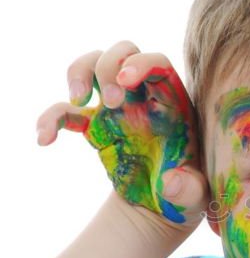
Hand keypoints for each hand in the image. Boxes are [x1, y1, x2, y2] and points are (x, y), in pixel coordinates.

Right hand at [36, 41, 206, 227]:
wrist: (161, 204)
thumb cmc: (188, 193)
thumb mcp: (197, 195)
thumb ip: (189, 189)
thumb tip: (169, 183)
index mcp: (173, 104)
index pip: (157, 63)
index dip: (140, 63)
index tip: (125, 80)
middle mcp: (145, 98)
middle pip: (123, 53)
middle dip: (109, 65)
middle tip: (111, 103)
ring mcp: (118, 109)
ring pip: (93, 65)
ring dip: (79, 72)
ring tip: (78, 101)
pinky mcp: (95, 127)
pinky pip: (66, 111)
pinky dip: (51, 118)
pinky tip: (45, 139)